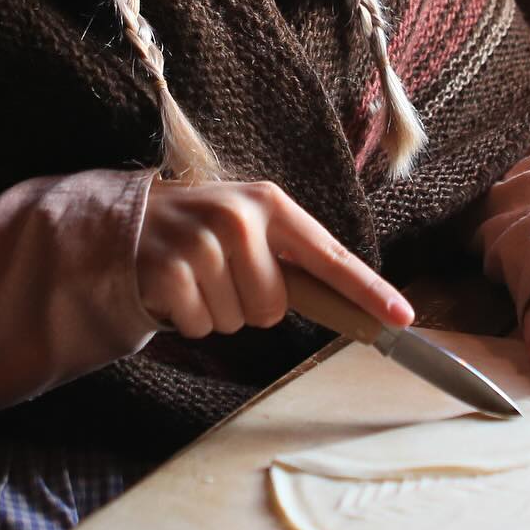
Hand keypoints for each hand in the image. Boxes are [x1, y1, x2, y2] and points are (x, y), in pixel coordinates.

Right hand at [138, 177, 413, 338]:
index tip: (401, 318)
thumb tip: (347, 307)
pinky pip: (201, 325)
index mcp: (270, 203)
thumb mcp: (249, 226)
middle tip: (219, 275)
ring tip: (193, 276)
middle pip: (274, 307)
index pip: (329, 256)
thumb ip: (291, 259)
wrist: (127, 219)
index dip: (368, 291)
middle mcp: (238, 218)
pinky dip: (188, 318)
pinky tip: (172, 287)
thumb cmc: (202, 230)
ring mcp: (200, 243)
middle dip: (249, 304)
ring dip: (216, 311)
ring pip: (237, 320)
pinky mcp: (168, 271)